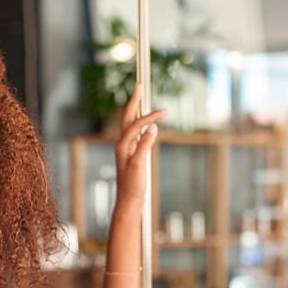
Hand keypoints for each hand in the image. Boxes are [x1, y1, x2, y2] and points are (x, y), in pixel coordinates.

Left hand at [113, 83, 167, 211]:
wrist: (128, 201)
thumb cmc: (133, 185)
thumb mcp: (140, 164)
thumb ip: (144, 144)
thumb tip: (152, 127)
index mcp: (123, 145)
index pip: (137, 124)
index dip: (151, 116)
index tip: (166, 111)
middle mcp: (122, 144)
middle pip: (127, 117)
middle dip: (133, 101)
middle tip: (138, 85)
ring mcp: (126, 149)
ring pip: (130, 124)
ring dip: (135, 110)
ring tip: (139, 97)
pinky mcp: (131, 155)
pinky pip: (135, 134)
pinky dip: (140, 124)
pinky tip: (145, 123)